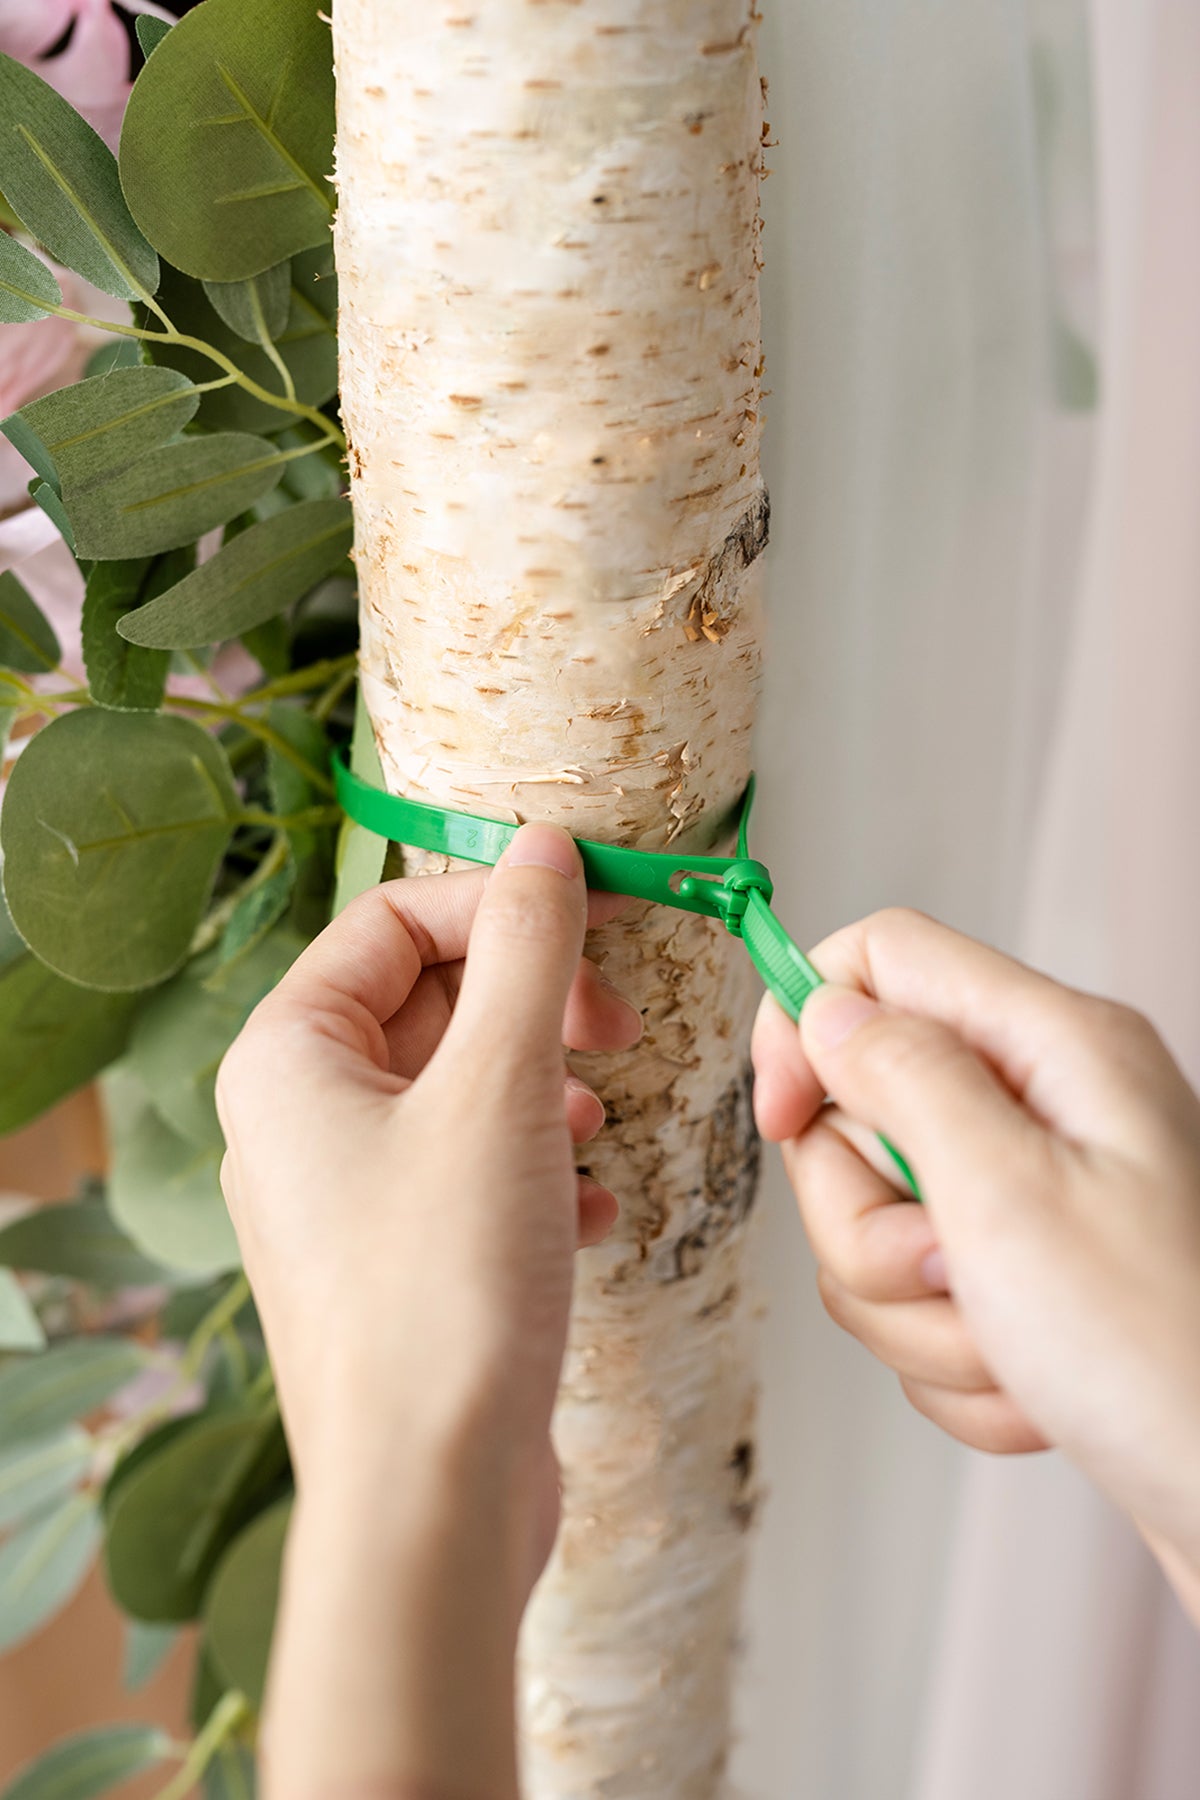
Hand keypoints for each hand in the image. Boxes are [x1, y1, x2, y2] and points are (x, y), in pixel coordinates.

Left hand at [216, 826, 640, 1799]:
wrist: (430, 1499)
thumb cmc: (446, 1287)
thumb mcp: (500, 1088)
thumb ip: (527, 952)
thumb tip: (545, 847)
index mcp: (288, 1059)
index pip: (393, 923)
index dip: (502, 904)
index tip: (603, 911)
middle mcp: (298, 1122)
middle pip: (428, 1003)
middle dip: (533, 1004)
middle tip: (618, 1024)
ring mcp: (344, 1200)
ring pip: (459, 1092)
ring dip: (545, 1088)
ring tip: (603, 1119)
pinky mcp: (396, 1266)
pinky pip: (471, 1176)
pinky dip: (540, 1172)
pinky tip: (595, 1211)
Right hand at [751, 909, 1199, 1617]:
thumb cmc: (1165, 1355)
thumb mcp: (1008, 1195)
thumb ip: (903, 1076)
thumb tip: (827, 1009)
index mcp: (1054, 1045)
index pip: (881, 958)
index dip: (806, 1025)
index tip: (781, 1121)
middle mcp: (1046, 1105)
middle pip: (864, 1113)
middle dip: (869, 1224)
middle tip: (946, 1270)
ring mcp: (1038, 1194)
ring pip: (881, 1223)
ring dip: (916, 1313)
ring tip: (1004, 1348)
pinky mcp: (1029, 1277)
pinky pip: (922, 1301)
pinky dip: (953, 1362)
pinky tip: (1026, 1390)